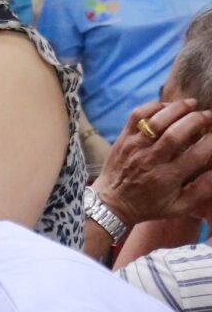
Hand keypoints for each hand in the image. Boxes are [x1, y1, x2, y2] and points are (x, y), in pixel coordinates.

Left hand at [96, 98, 211, 225]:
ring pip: (157, 120)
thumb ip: (202, 190)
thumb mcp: (178, 206)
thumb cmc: (148, 205)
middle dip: (198, 119)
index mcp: (167, 177)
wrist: (111, 203)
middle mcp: (151, 160)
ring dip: (178, 108)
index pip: (198, 153)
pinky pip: (137, 115)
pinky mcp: (123, 138)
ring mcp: (135, 147)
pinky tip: (167, 107)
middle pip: (177, 132)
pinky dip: (154, 105)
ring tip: (192, 104)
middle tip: (209, 115)